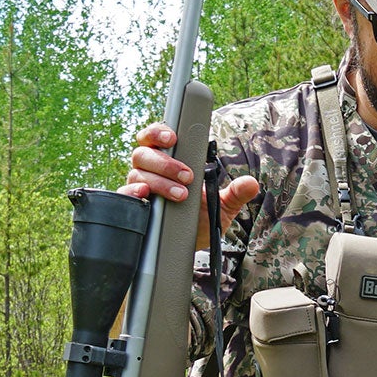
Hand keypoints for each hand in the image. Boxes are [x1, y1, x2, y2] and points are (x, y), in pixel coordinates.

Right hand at [121, 122, 259, 251]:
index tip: (172, 137)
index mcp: (168, 162)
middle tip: (188, 176)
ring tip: (180, 194)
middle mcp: (150, 171)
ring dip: (159, 181)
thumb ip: (236, 193)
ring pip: (137, 172)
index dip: (159, 131)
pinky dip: (133, 192)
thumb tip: (251, 184)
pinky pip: (124, 194)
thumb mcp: (223, 206)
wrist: (191, 245)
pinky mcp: (135, 206)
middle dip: (166, 163)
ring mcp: (140, 187)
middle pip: (144, 153)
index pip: (155, 138)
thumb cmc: (202, 217)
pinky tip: (145, 194)